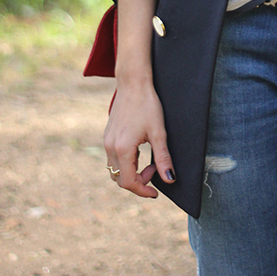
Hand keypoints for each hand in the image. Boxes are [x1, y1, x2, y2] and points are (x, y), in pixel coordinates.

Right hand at [103, 82, 174, 197]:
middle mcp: (110, 147)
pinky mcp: (108, 136)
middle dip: (138, 181)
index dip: (143, 190)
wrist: (133, 84)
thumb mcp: (159, 132)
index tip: (156, 192)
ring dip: (131, 172)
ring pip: (115, 169)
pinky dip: (126, 162)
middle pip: (120, 179)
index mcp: (122, 149)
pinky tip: (139, 152)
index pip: (128, 182)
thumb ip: (163, 158)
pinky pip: (113, 158)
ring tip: (148, 162)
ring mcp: (107, 141)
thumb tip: (169, 179)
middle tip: (154, 170)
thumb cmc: (147, 105)